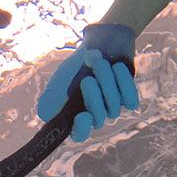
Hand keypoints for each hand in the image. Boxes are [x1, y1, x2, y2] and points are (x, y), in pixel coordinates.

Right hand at [37, 23, 137, 140]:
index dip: (81, 129)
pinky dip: (122, 81)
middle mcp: (94, 117)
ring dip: (106, 81)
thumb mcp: (58, 82)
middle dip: (93, 97)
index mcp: (74, 117)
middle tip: (87, 78)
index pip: (79, 135)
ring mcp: (112, 109)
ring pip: (114, 107)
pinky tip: (116, 67)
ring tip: (100, 62)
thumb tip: (47, 116)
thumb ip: (50, 100)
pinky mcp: (128, 99)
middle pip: (98, 119)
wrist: (101, 42)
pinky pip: (130, 100)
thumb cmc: (76, 66)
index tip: (82, 116)